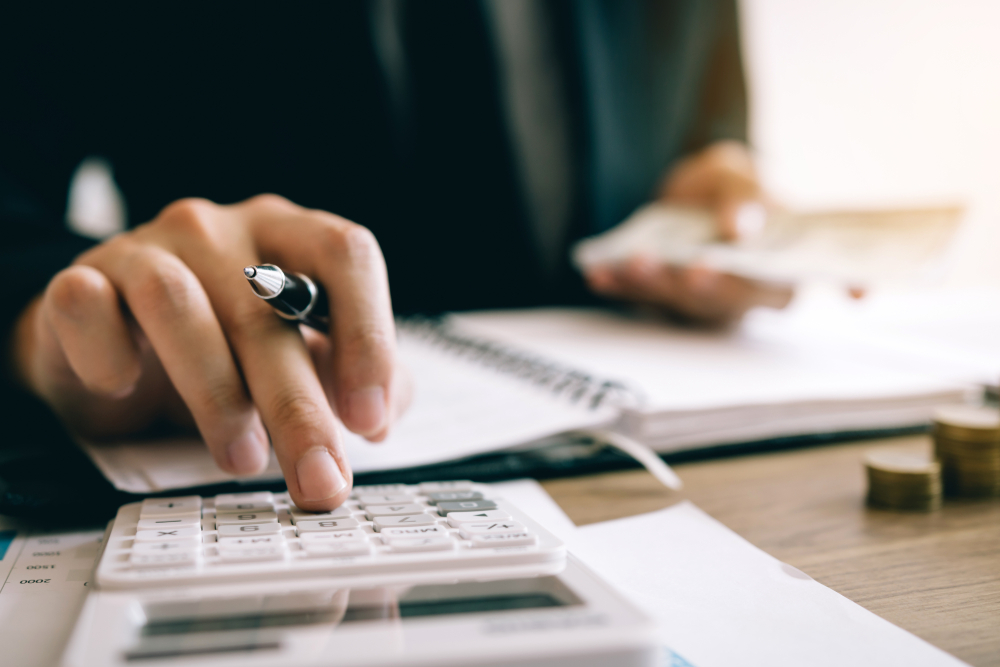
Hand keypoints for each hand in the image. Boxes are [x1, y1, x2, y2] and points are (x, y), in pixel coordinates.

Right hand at [14, 195, 410, 510]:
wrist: (111, 335)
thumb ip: (356, 377)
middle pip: (268, 309)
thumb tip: (384, 413)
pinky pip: (87, 303)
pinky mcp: (80, 279)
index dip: (367, 336)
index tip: (370, 421)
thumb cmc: (222, 347)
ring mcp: (146, 248)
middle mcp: (220, 231)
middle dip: (300, 409)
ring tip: (240, 460)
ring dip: (215, 393)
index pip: (346, 255)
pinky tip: (122, 388)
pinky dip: (106, 350)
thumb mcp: (299, 357)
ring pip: (179, 304)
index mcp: (288, 236)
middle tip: (318, 479)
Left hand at [585, 141, 791, 325]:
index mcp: (779, 271)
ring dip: (649, 284)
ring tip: (630, 261)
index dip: (738, 281)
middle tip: (657, 263)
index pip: (769, 287)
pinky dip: (621, 286)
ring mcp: (702, 302)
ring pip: (677, 302)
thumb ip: (746, 195)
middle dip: (683, 283)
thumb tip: (742, 224)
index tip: (706, 266)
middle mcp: (742, 296)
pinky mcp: (667, 300)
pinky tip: (601, 274)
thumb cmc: (727, 188)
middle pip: (717, 301)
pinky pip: (643, 298)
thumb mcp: (739, 175)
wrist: (694, 193)